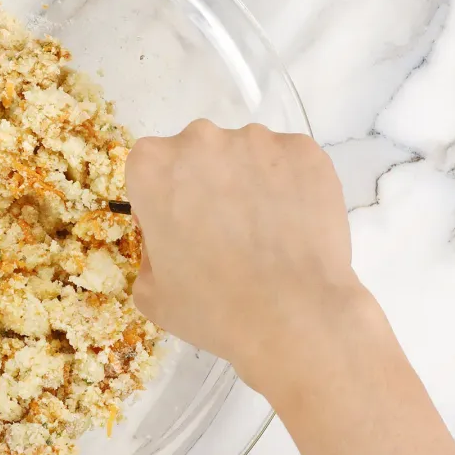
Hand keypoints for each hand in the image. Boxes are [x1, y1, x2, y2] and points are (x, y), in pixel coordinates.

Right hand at [125, 120, 360, 392]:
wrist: (292, 316)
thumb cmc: (210, 307)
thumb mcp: (150, 291)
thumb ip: (151, 252)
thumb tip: (173, 242)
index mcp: (153, 165)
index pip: (150, 170)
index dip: (162, 200)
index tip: (179, 230)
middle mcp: (201, 138)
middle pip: (198, 154)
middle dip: (206, 184)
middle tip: (223, 232)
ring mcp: (258, 140)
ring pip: (246, 156)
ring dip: (248, 183)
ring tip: (265, 233)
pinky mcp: (304, 151)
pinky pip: (289, 164)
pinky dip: (289, 187)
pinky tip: (293, 227)